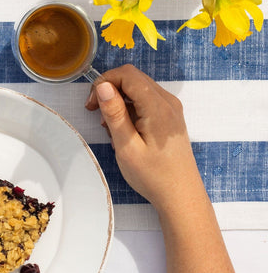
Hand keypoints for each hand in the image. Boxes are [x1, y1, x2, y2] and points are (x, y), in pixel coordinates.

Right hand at [85, 64, 204, 212]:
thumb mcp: (127, 147)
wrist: (182, 198)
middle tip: (96, 113)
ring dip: (120, 100)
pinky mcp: (170, 117)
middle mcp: (168, 102)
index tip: (92, 104)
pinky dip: (131, 108)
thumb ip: (115, 114)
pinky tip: (125, 130)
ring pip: (138, 88)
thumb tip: (103, 86)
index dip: (105, 82)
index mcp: (158, 107)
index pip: (127, 74)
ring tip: (111, 127)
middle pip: (133, 78)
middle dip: (110, 90)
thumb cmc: (153, 176)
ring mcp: (171, 109)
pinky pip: (146, 100)